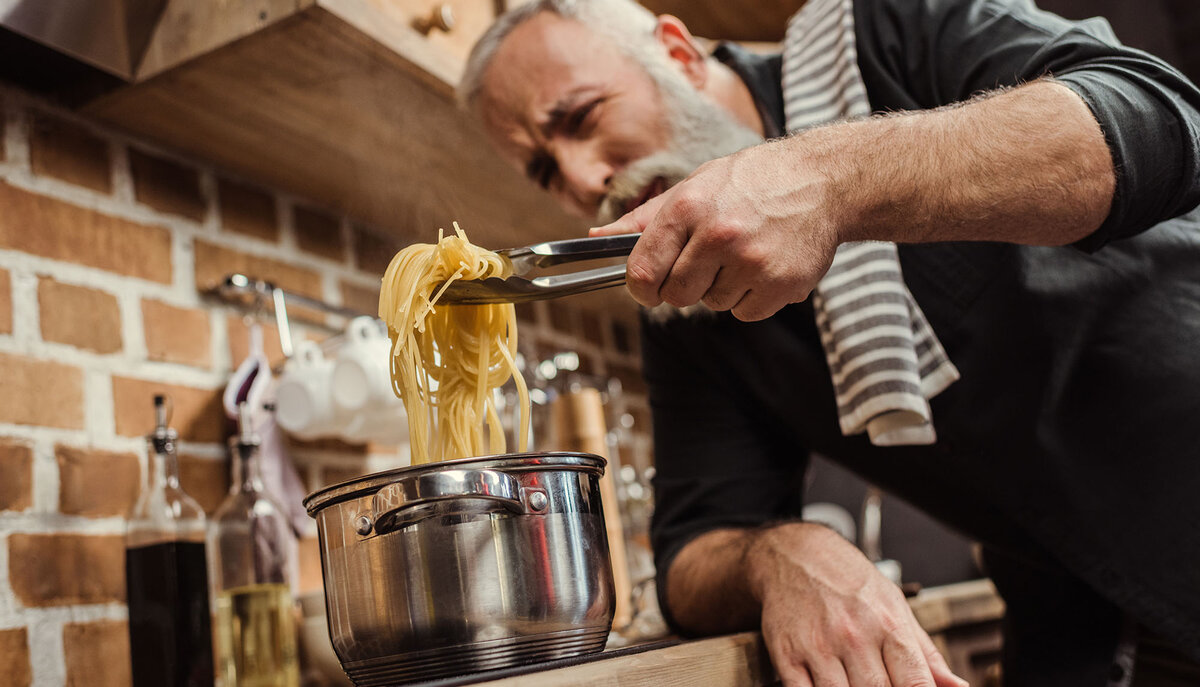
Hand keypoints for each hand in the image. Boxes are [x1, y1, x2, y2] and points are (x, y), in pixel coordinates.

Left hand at [591, 138, 842, 320]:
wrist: (823, 181)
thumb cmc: (750, 182)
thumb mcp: (694, 186)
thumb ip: (644, 219)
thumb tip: (598, 239)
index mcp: (689, 208)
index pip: (642, 272)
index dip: (640, 287)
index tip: (648, 286)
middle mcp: (719, 235)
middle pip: (675, 296)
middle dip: (683, 286)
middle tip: (705, 262)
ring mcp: (752, 263)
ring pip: (712, 305)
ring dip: (721, 288)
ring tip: (743, 253)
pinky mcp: (781, 286)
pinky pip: (745, 313)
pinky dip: (751, 297)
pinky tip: (764, 265)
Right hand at [749, 523, 968, 686]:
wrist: (795, 553)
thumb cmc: (848, 580)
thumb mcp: (895, 605)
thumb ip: (926, 653)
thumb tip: (957, 686)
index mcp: (888, 625)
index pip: (916, 684)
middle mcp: (854, 637)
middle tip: (882, 686)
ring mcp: (819, 647)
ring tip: (857, 683)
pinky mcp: (787, 655)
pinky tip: (830, 684)